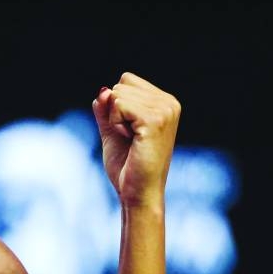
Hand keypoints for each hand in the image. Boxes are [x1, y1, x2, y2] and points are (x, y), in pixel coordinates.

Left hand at [92, 72, 180, 207]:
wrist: (138, 193)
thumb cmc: (128, 167)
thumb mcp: (112, 131)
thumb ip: (106, 109)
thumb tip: (103, 90)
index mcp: (165, 103)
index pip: (126, 80)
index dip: (117, 105)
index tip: (129, 131)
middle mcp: (170, 103)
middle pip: (121, 84)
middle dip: (115, 112)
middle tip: (130, 138)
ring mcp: (165, 110)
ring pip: (118, 94)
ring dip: (115, 119)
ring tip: (131, 140)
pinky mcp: (155, 120)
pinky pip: (118, 104)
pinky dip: (115, 123)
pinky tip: (130, 140)